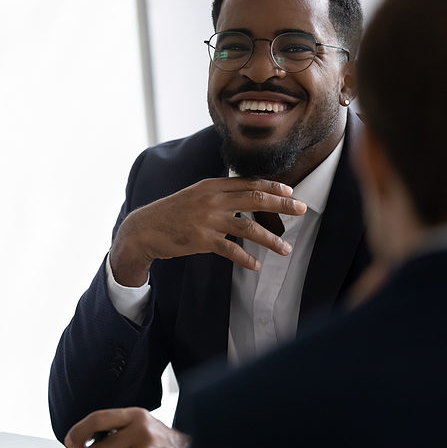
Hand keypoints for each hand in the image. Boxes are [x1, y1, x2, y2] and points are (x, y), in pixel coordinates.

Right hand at [109, 177, 306, 285]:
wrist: (145, 228)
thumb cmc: (172, 213)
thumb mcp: (195, 195)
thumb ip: (218, 194)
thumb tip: (244, 196)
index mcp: (212, 186)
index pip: (249, 183)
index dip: (272, 186)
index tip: (290, 190)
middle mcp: (213, 200)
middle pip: (255, 199)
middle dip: (282, 204)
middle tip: (302, 209)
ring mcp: (207, 220)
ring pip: (248, 227)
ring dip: (270, 239)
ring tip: (285, 248)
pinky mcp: (202, 240)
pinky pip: (231, 250)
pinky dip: (246, 258)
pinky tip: (257, 265)